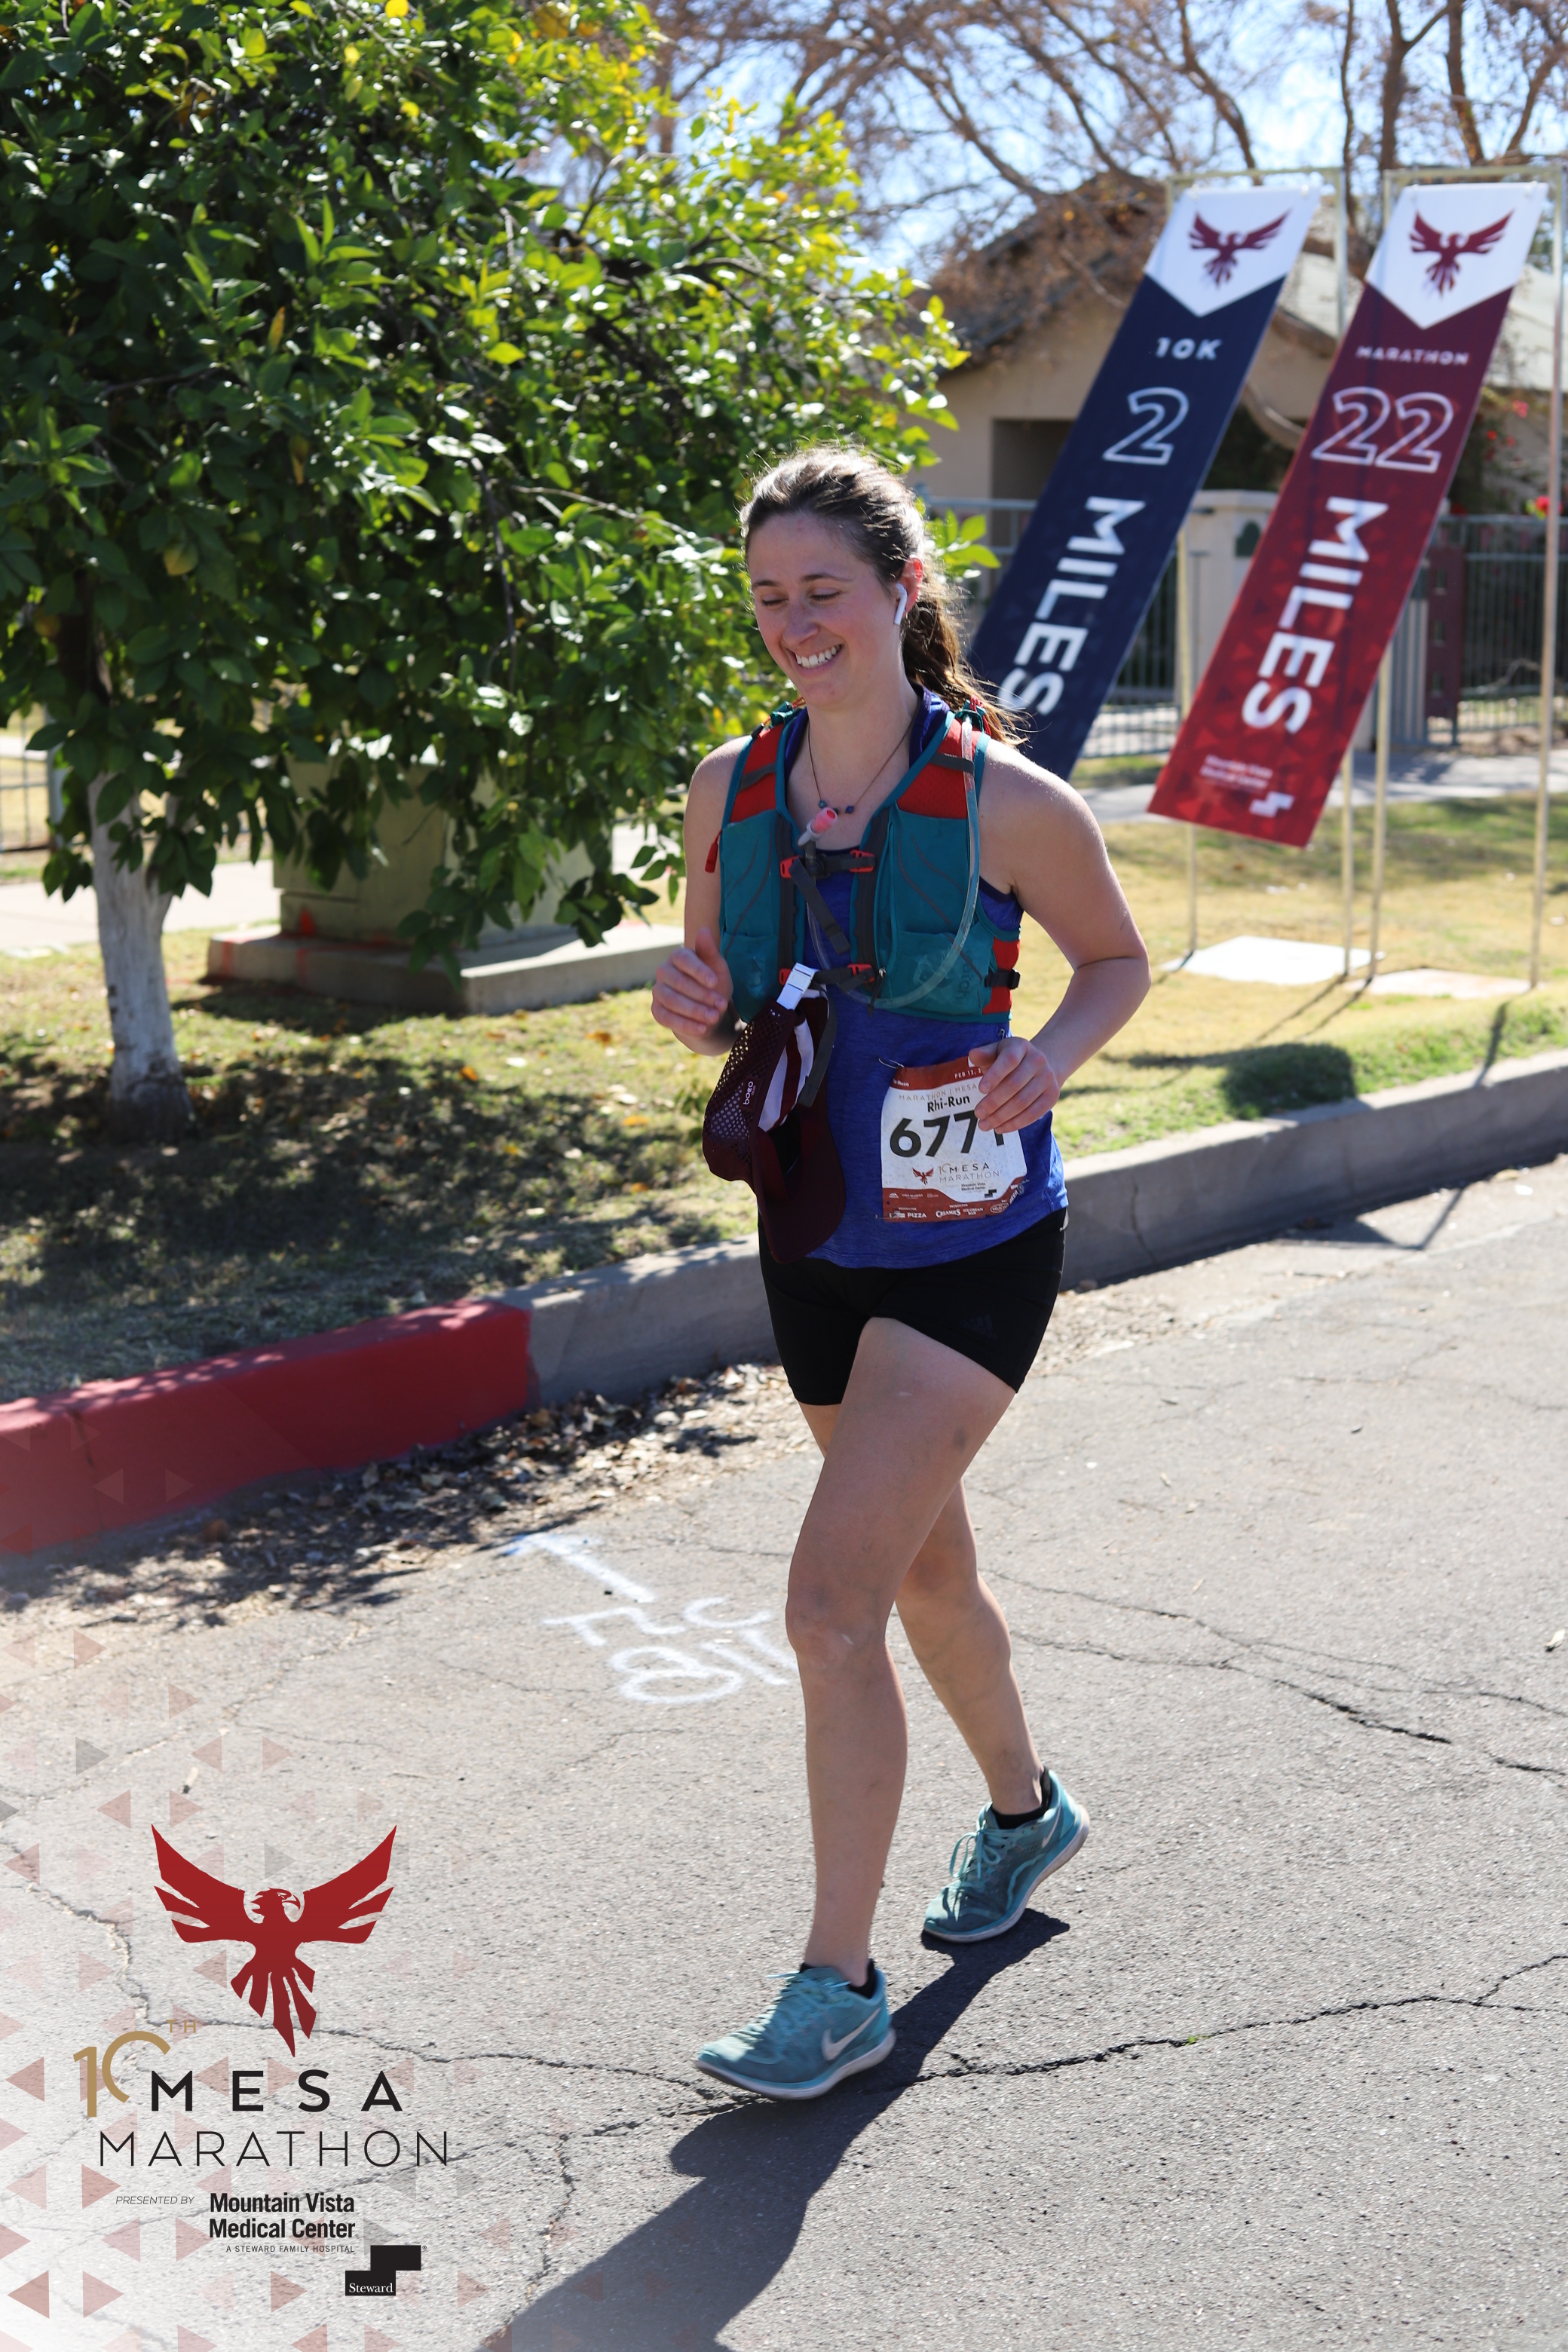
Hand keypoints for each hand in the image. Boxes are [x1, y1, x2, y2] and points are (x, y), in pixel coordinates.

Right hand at [651, 926, 732, 1048]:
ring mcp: (658, 991)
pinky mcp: (657, 1011)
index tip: (715, 982)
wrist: (709, 1013)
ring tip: (714, 1017)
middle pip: (678, 981)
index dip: (698, 970)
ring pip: (671, 1000)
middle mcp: (664, 971)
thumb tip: (702, 930)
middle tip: (721, 1005)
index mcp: (678, 957)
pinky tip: (702, 1028)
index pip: (683, 959)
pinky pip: (666, 1018)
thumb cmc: (714, 986)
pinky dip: (685, 1024)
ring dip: (694, 1010)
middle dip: (701, 994)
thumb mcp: (718, 970)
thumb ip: (710, 952)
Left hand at [973, 1036, 1060, 1133]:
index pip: (1009, 1060)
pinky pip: (1033, 1113)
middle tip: (978, 1114)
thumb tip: (972, 1056)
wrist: (1043, 1065)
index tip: (980, 1089)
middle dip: (994, 1102)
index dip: (995, 1075)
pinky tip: (1000, 1128)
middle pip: (1014, 1084)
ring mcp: (1048, 1078)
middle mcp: (1038, 1061)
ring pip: (1023, 1102)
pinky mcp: (1052, 1096)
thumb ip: (985, 1055)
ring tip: (985, 1124)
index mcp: (1021, 1047)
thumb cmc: (1011, 1060)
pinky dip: (1015, 1123)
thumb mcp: (998, 1052)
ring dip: (1002, 1116)